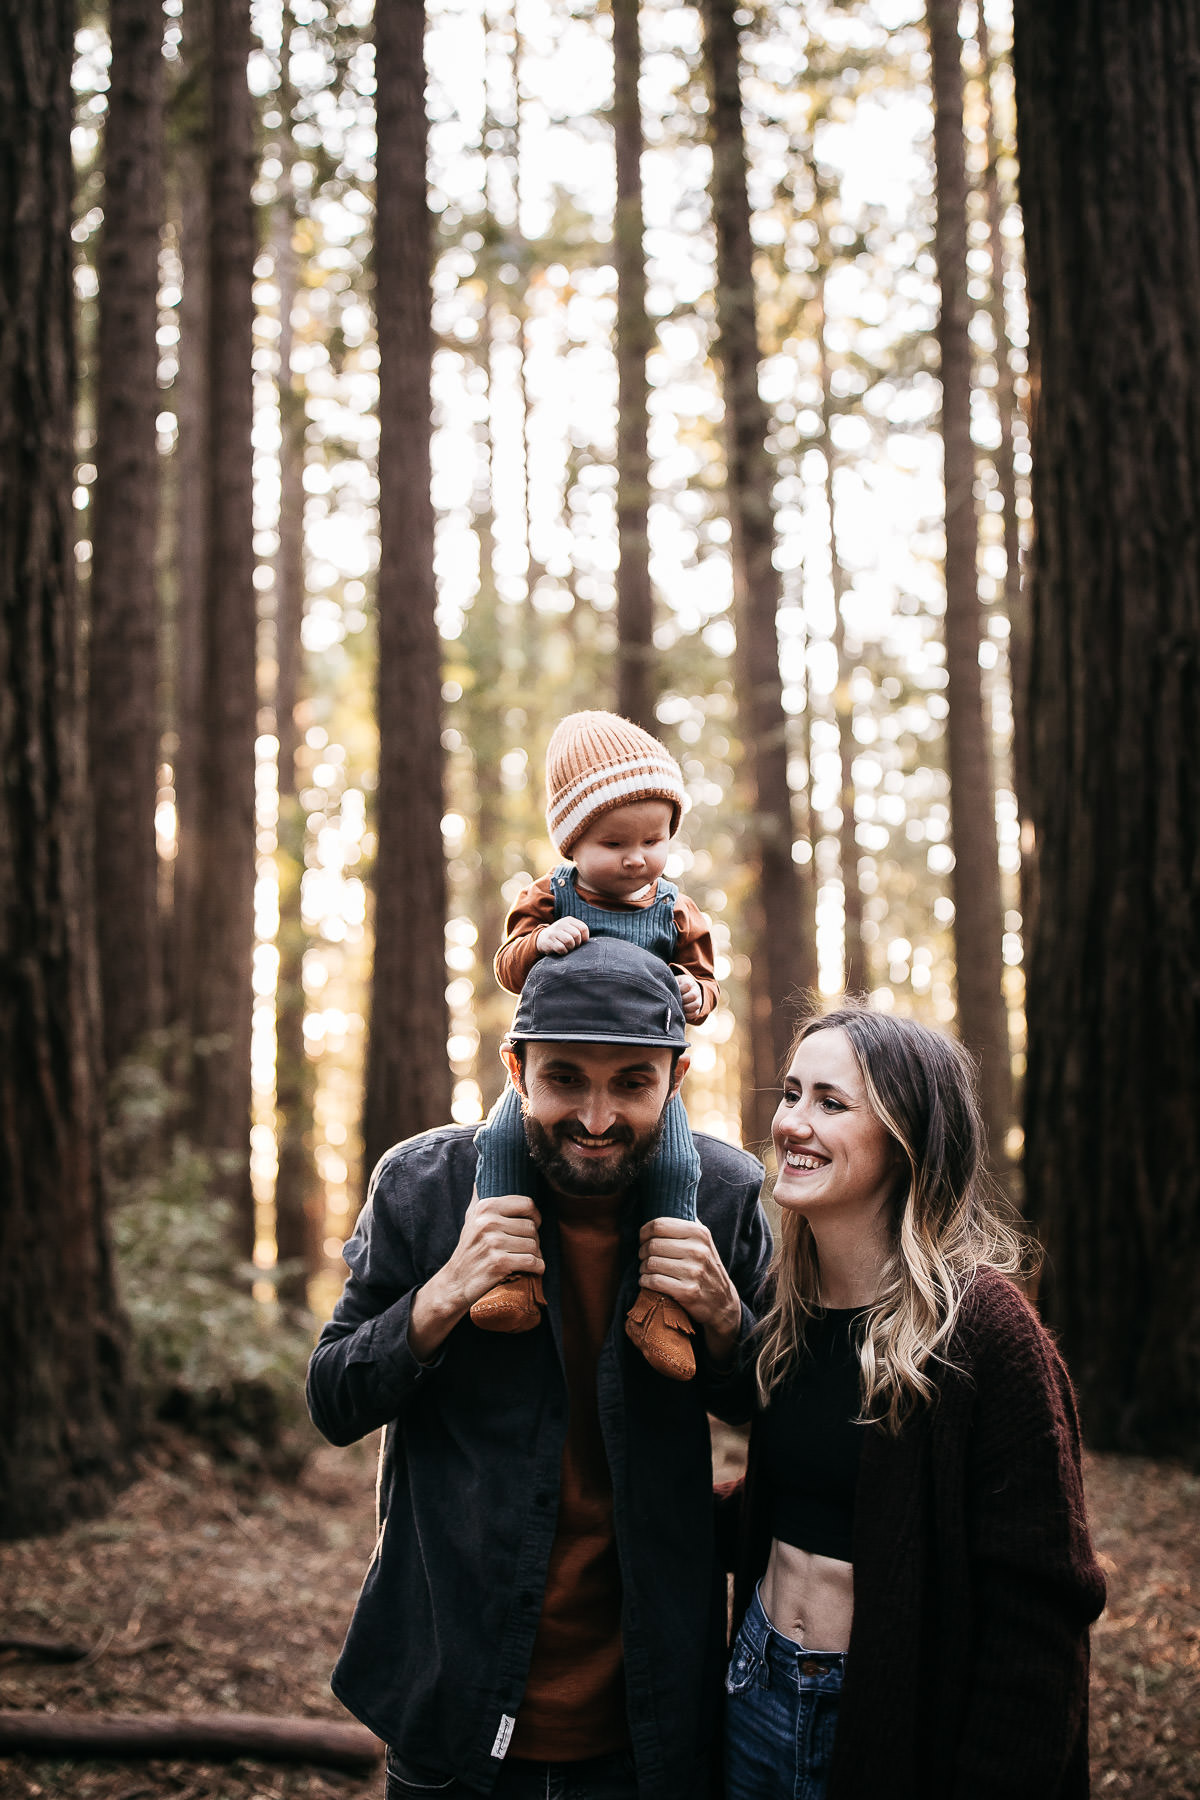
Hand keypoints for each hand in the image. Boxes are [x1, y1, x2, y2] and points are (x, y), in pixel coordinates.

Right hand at [409, 1191, 543, 1361]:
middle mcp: (488, 1223)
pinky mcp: (499, 1264)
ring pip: (535, 1245)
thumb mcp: (471, 1217)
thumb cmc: (469, 1248)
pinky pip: (533, 1262)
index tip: (532, 1225)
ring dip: (536, 1255)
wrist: (455, 1283)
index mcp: (485, 1207)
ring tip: (527, 1259)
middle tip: (526, 1248)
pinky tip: (532, 1270)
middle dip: (534, 1240)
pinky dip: (537, 1268)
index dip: (535, 1216)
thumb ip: (481, 1194)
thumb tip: (483, 1164)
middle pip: (533, 1227)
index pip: (527, 1204)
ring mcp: (493, 1243)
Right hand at [535, 918, 589, 955]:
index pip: (583, 928)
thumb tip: (587, 943)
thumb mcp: (569, 929)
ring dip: (570, 948)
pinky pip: (561, 948)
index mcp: (569, 920)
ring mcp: (554, 931)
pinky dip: (563, 952)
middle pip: (576, 935)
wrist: (542, 938)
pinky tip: (562, 951)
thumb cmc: (560, 936)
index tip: (580, 942)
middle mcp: (561, 923)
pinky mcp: (548, 940)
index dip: (584, 938)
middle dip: (577, 944)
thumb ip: (578, 932)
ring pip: (569, 941)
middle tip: (573, 946)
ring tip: (568, 948)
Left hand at [637, 1217, 743, 1365]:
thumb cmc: (706, 1268)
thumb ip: (687, 1224)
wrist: (722, 1303)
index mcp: (700, 1233)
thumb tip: (664, 1203)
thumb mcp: (703, 1242)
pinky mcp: (688, 1292)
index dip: (644, 1232)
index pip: (659, 1225)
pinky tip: (648, 1281)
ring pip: (650, 1263)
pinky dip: (645, 1282)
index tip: (643, 1239)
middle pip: (652, 1245)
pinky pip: (653, 1281)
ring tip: (646, 1270)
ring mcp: (694, 1272)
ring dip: (642, 1268)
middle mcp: (698, 1250)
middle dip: (642, 1252)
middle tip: (643, 1257)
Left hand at [675, 969, 703, 1020]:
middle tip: (675, 1002)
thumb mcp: (674, 983)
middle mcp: (696, 990)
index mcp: (689, 982)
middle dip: (682, 1000)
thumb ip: (672, 985)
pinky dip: (687, 1015)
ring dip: (685, 1008)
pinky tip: (680, 1013)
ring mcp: (698, 1000)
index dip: (680, 990)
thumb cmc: (675, 987)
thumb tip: (666, 991)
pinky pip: (695, 1013)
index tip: (673, 992)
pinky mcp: (697, 1009)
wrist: (683, 991)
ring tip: (678, 1008)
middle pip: (693, 995)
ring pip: (696, 1005)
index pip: (687, 985)